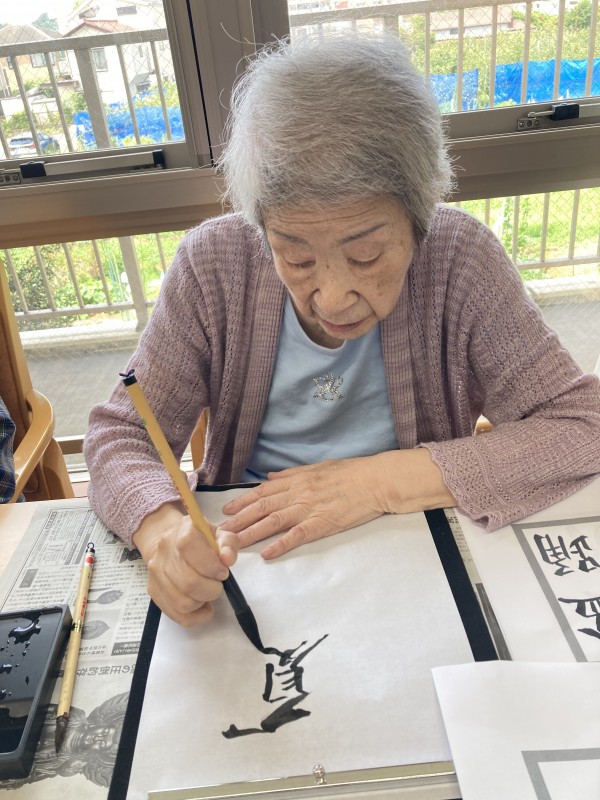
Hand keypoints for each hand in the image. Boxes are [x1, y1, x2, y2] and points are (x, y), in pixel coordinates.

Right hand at [133, 503, 239, 626]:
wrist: (171, 542)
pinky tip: (203, 605)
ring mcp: (156, 574)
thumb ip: (228, 544)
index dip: (211, 565)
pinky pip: (177, 615)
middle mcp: (164, 552)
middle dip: (212, 589)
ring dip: (203, 602)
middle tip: (218, 584)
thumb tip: (227, 559)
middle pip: (188, 582)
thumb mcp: (219, 534)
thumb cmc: (200, 539)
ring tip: (208, 592)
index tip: (222, 572)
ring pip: (183, 603)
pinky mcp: (154, 592)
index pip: (190, 547)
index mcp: (182, 532)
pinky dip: (196, 616)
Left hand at [218, 457, 386, 559]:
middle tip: (219, 533)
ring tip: (233, 545)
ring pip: (272, 522)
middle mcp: (298, 493)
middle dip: (238, 521)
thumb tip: (271, 477)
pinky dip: (281, 544)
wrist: (375, 480)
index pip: (262, 492)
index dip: (242, 501)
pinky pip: (297, 535)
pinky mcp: (322, 523)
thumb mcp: (318, 467)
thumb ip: (293, 474)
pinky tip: (267, 553)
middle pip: (261, 508)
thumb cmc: (350, 473)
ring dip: (250, 533)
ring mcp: (309, 508)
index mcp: (297, 480)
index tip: (226, 510)